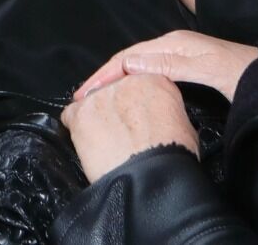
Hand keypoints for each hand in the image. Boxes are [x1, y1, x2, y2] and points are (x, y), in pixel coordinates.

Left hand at [60, 74, 202, 184]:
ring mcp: (100, 95)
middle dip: (115, 110)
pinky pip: (72, 115)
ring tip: (105, 143)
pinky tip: (89, 144)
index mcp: (155, 80)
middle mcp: (126, 81)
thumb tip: (162, 121)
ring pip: (92, 102)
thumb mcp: (185, 127)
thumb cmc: (173, 157)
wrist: (152, 178)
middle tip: (121, 134)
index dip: (135, 104)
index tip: (135, 119)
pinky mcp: (81, 112)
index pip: (138, 84)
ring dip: (96, 119)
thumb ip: (168, 112)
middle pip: (114, 91)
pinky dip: (77, 128)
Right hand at [75, 31, 257, 109]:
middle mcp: (174, 45)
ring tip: (98, 98)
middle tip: (82, 99)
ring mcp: (180, 55)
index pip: (128, 56)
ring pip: (138, 65)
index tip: (84, 93)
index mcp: (174, 43)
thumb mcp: (208, 70)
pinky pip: (150, 72)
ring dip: (116, 79)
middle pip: (129, 59)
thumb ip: (171, 65)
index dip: (104, 74)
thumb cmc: (243, 74)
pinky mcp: (186, 68)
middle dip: (104, 76)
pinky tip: (128, 94)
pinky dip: (132, 82)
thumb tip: (129, 64)